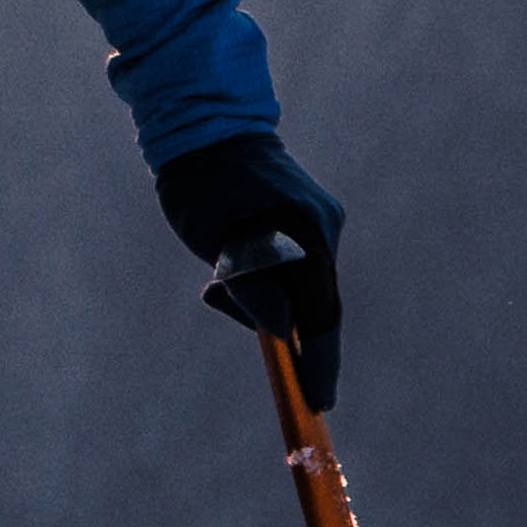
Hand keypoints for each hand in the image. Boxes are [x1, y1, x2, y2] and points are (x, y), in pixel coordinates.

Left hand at [157, 135, 347, 403]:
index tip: (318, 402)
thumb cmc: (203, 184)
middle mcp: (323, 229)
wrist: (208, 124)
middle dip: (288, 332)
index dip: (321, 365)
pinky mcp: (311, 213)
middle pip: (314, 303)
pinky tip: (234, 261)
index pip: (321, 317)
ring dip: (269, 298)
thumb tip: (285, 332)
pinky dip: (272, 277)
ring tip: (219, 275)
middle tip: (260, 348)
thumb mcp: (216, 241)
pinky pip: (298, 261)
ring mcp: (320, 219)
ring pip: (304, 283)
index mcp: (307, 236)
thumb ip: (251, 288)